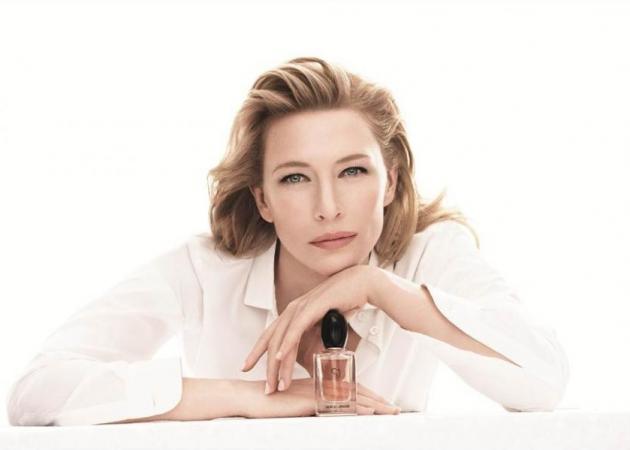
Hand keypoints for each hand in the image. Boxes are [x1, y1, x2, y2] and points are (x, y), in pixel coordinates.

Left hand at [241, 265, 373, 393]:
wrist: (362, 284)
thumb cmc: (346, 301)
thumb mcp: (326, 324)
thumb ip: (318, 339)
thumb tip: (316, 358)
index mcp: (294, 312)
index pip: (270, 334)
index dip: (258, 352)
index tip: (248, 366)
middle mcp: (293, 309)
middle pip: (271, 340)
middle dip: (266, 366)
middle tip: (265, 388)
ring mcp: (301, 306)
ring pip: (282, 339)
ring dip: (278, 364)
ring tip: (276, 383)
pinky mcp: (312, 307)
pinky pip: (295, 329)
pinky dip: (287, 344)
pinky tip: (280, 357)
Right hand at [242, 377, 400, 417]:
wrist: (250, 397)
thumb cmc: (267, 400)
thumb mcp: (291, 400)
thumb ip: (306, 400)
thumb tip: (318, 408)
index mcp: (318, 384)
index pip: (347, 389)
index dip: (366, 395)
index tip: (381, 403)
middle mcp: (321, 385)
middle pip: (355, 392)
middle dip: (377, 400)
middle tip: (394, 408)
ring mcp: (318, 391)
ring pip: (352, 397)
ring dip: (374, 404)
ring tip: (390, 410)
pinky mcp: (312, 399)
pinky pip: (339, 403)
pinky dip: (356, 407)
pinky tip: (369, 411)